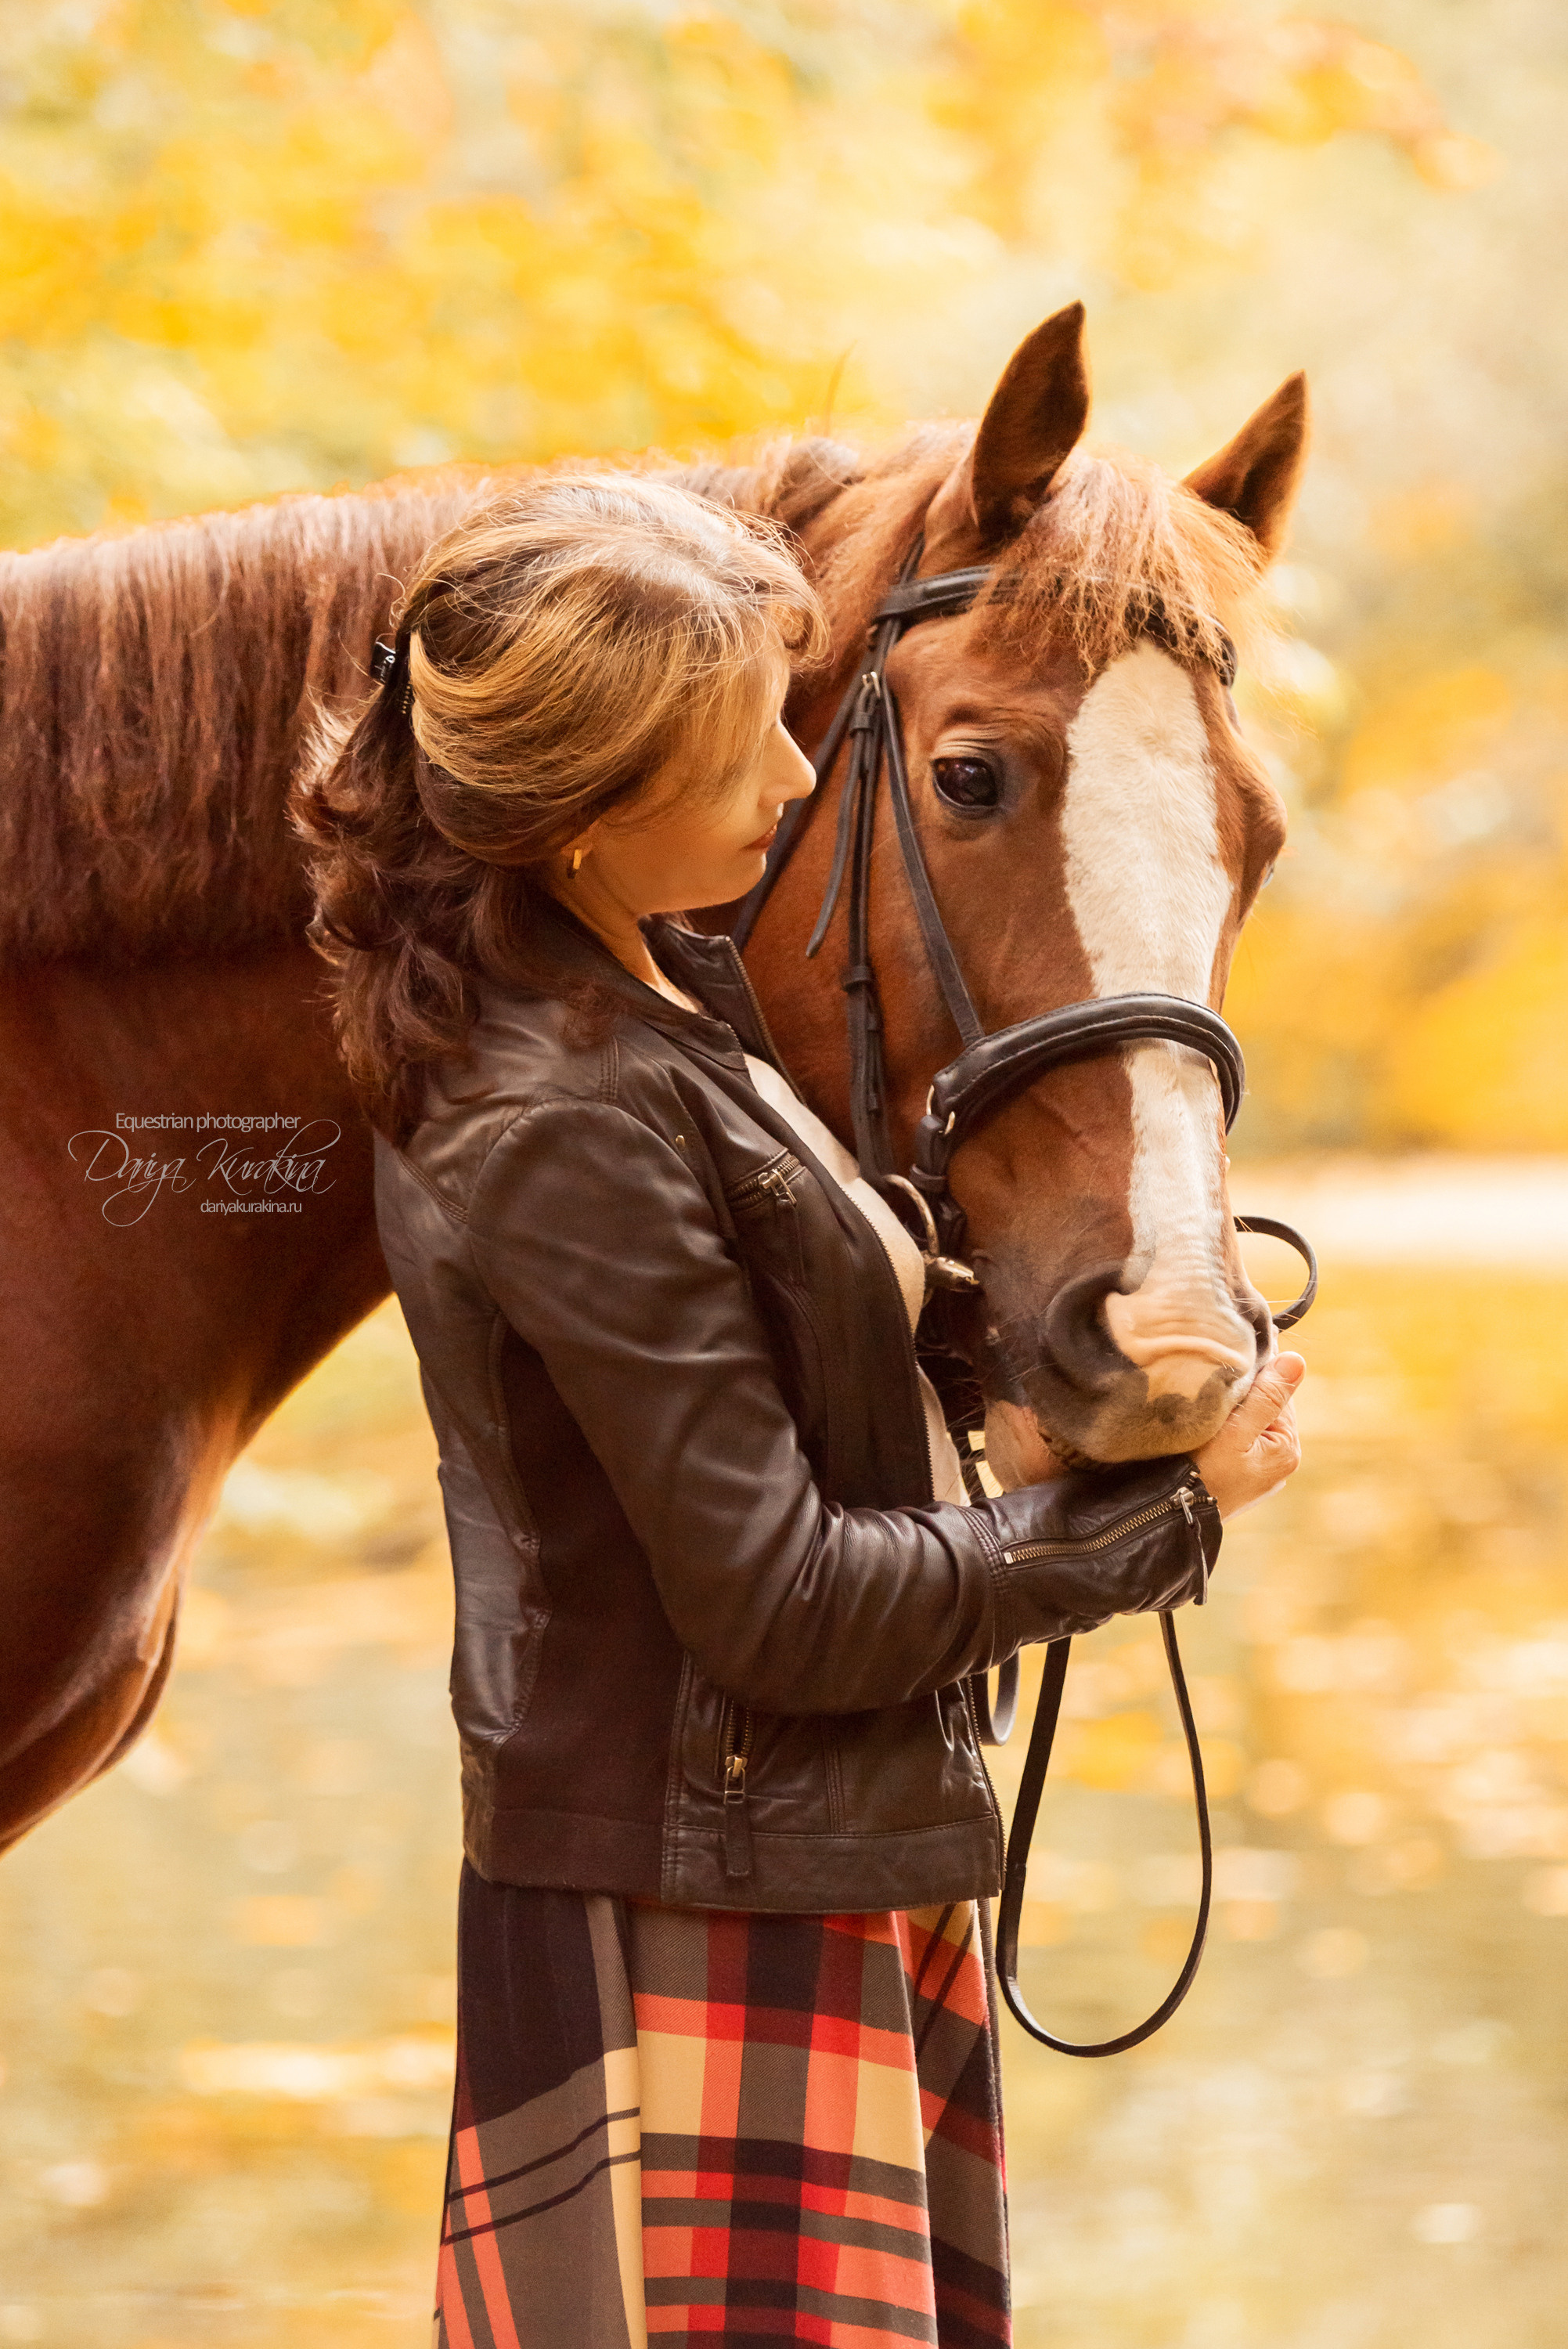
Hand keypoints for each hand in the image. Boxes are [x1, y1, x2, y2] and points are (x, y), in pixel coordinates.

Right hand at [1192, 1353, 1304, 1519]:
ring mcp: (1260, 1473)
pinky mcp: (1240, 1479)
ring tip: (1202, 1410)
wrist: (1168, 1514)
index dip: (1254, 1375)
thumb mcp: (1235, 1431)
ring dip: (1230, 1413)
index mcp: (1287, 1449)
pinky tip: (1202, 1431)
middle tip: (1208, 1390)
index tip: (1225, 1365)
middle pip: (1265, 1408)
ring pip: (1249, 1424)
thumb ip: (1267, 1397)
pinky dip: (1223, 1431)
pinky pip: (1237, 1442)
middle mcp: (1280, 1463)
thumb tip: (1297, 1361)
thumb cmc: (1201, 1472)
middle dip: (1242, 1396)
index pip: (1279, 1393)